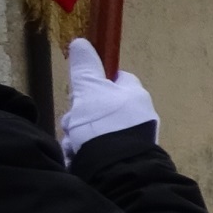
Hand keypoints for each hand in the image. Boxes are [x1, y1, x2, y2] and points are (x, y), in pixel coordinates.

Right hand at [60, 37, 156, 156]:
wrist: (117, 170)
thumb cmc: (104, 123)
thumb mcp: (89, 89)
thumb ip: (84, 67)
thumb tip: (81, 42)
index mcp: (135, 93)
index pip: (115, 79)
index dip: (94, 83)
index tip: (79, 93)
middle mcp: (139, 114)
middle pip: (100, 106)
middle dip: (79, 115)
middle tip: (73, 123)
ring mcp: (134, 137)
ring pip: (95, 129)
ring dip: (78, 135)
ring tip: (75, 144)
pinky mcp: (127, 158)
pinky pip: (100, 148)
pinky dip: (86, 152)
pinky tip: (79, 157)